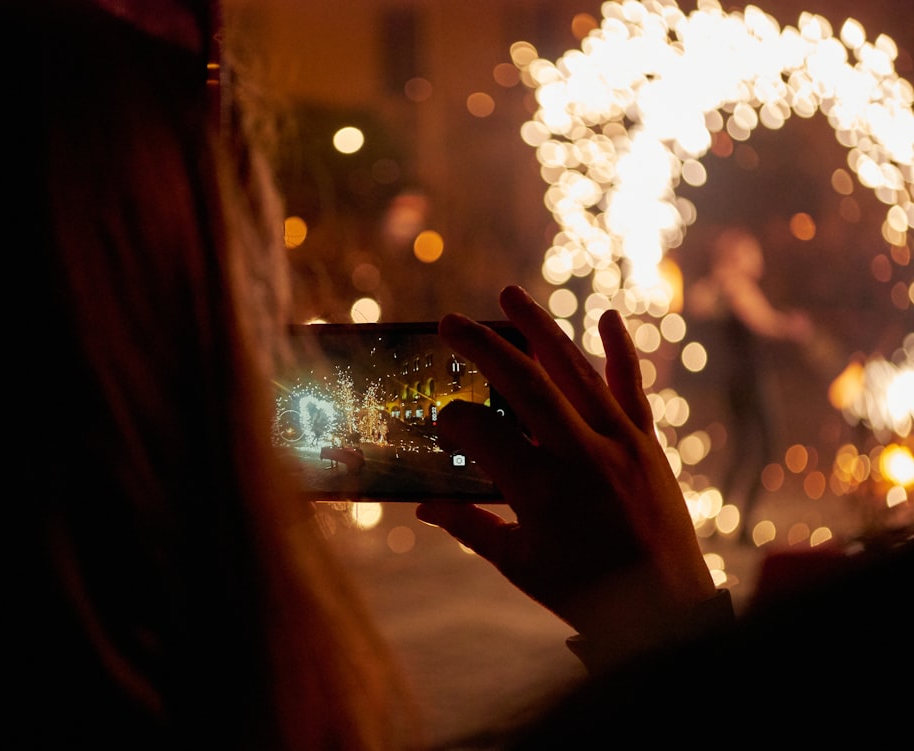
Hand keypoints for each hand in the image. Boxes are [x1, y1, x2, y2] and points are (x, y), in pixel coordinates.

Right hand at [416, 286, 717, 666]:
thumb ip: (471, 529)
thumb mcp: (520, 565)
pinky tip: (609, 317)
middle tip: (451, 321)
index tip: (440, 417)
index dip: (454, 419)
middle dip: (484, 346)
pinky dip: (622, 351)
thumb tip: (424, 509)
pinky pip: (633, 389)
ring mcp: (621, 444)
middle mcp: (582, 457)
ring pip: (576, 371)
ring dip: (541, 328)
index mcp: (542, 493)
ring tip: (509, 295)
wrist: (669, 606)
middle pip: (525, 384)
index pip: (483, 434)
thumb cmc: (585, 592)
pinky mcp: (647, 443)